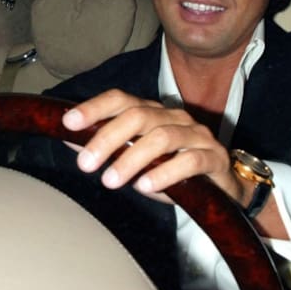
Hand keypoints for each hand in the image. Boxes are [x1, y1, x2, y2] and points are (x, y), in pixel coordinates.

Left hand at [62, 89, 245, 204]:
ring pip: (162, 137)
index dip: (94, 108)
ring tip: (110, 181)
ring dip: (132, 159)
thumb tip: (68, 139)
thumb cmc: (172, 170)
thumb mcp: (135, 160)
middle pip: (138, 116)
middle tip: (84, 165)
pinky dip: (166, 173)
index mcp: (151, 113)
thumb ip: (106, 148)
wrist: (222, 189)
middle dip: (107, 138)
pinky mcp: (215, 158)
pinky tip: (146, 186)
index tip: (68, 122)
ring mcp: (196, 135)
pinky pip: (190, 160)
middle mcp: (173, 117)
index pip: (121, 100)